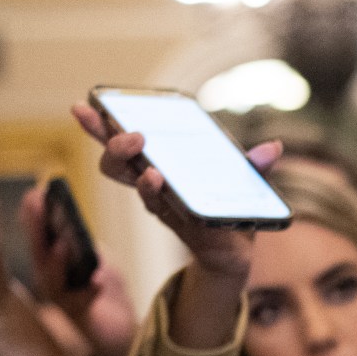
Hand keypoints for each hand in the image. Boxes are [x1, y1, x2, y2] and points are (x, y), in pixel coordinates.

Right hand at [14, 184, 140, 355]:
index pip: (38, 236)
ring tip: (64, 243)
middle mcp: (50, 280)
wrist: (122, 331)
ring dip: (57, 261)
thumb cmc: (105, 291)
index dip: (33, 216)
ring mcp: (62, 301)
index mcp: (52, 262)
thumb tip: (73, 228)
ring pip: (52, 281)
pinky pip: (81, 305)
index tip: (34, 193)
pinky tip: (97, 280)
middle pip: (38, 253)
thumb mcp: (97, 259)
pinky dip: (88, 292)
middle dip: (36, 228)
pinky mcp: (80, 319)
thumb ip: (84, 244)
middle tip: (37, 204)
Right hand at [73, 102, 278, 286]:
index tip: (83, 105)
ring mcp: (162, 201)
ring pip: (131, 181)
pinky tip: (154, 177)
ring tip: (140, 147)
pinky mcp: (175, 220)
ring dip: (130, 163)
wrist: (238, 250)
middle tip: (129, 132)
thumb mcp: (244, 179)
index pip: (122, 141)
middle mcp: (153, 181)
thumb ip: (254, 164)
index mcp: (160, 162)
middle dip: (112, 141)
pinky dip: (154, 189)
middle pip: (116, 160)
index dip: (99, 124)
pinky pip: (157, 204)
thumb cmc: (229, 207)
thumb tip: (273, 148)